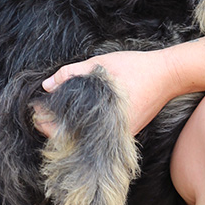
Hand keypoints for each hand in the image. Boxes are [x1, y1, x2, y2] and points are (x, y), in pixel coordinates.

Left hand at [40, 48, 180, 136]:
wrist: (168, 76)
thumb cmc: (135, 68)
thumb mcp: (100, 65)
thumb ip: (72, 74)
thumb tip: (47, 85)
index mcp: (101, 119)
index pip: (63, 130)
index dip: (45, 120)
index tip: (36, 109)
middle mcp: (109, 133)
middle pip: (73, 138)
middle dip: (55, 127)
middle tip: (42, 112)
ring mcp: (119, 135)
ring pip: (86, 139)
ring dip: (70, 129)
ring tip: (57, 113)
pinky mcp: (126, 133)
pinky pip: (100, 135)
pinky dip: (87, 128)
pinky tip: (79, 116)